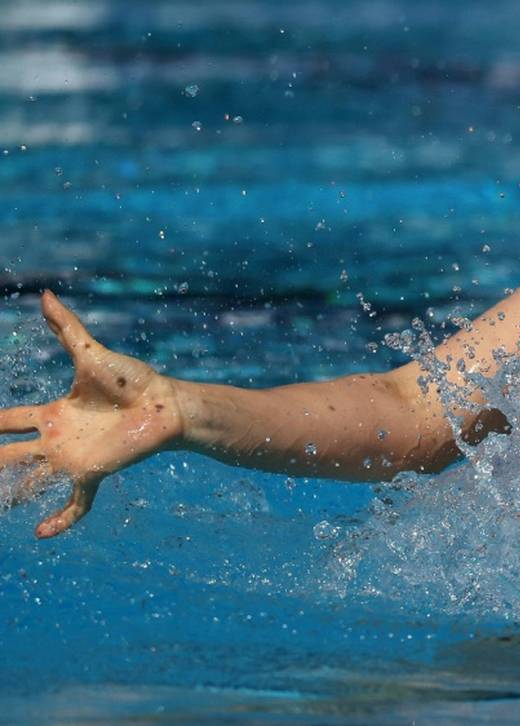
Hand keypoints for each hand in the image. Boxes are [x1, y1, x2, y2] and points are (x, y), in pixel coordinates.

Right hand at [0, 291, 182, 537]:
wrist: (166, 402)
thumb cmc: (133, 380)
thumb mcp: (90, 354)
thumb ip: (66, 329)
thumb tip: (46, 296)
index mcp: (54, 413)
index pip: (9, 420)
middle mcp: (58, 439)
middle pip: (10, 454)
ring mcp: (73, 459)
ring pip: (31, 481)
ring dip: (9, 494)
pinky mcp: (93, 472)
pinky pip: (75, 502)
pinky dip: (61, 519)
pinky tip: (42, 534)